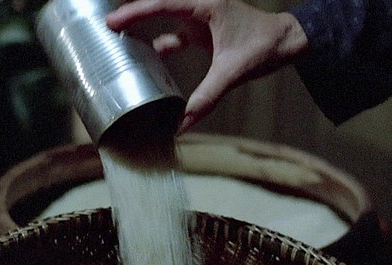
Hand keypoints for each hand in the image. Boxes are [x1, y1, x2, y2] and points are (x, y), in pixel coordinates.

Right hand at [106, 0, 307, 131]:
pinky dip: (160, 42)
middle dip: (131, 11)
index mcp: (205, 5)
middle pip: (157, 4)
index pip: (162, 3)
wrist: (287, 42)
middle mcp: (199, 6)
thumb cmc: (264, 47)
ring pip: (163, 17)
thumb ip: (206, 98)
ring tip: (118, 36)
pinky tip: (148, 56)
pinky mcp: (202, 31)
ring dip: (143, 24)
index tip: (111, 21)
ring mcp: (200, 17)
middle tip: (104, 24)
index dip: (135, 11)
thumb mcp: (232, 73)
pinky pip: (173, 33)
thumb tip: (182, 124)